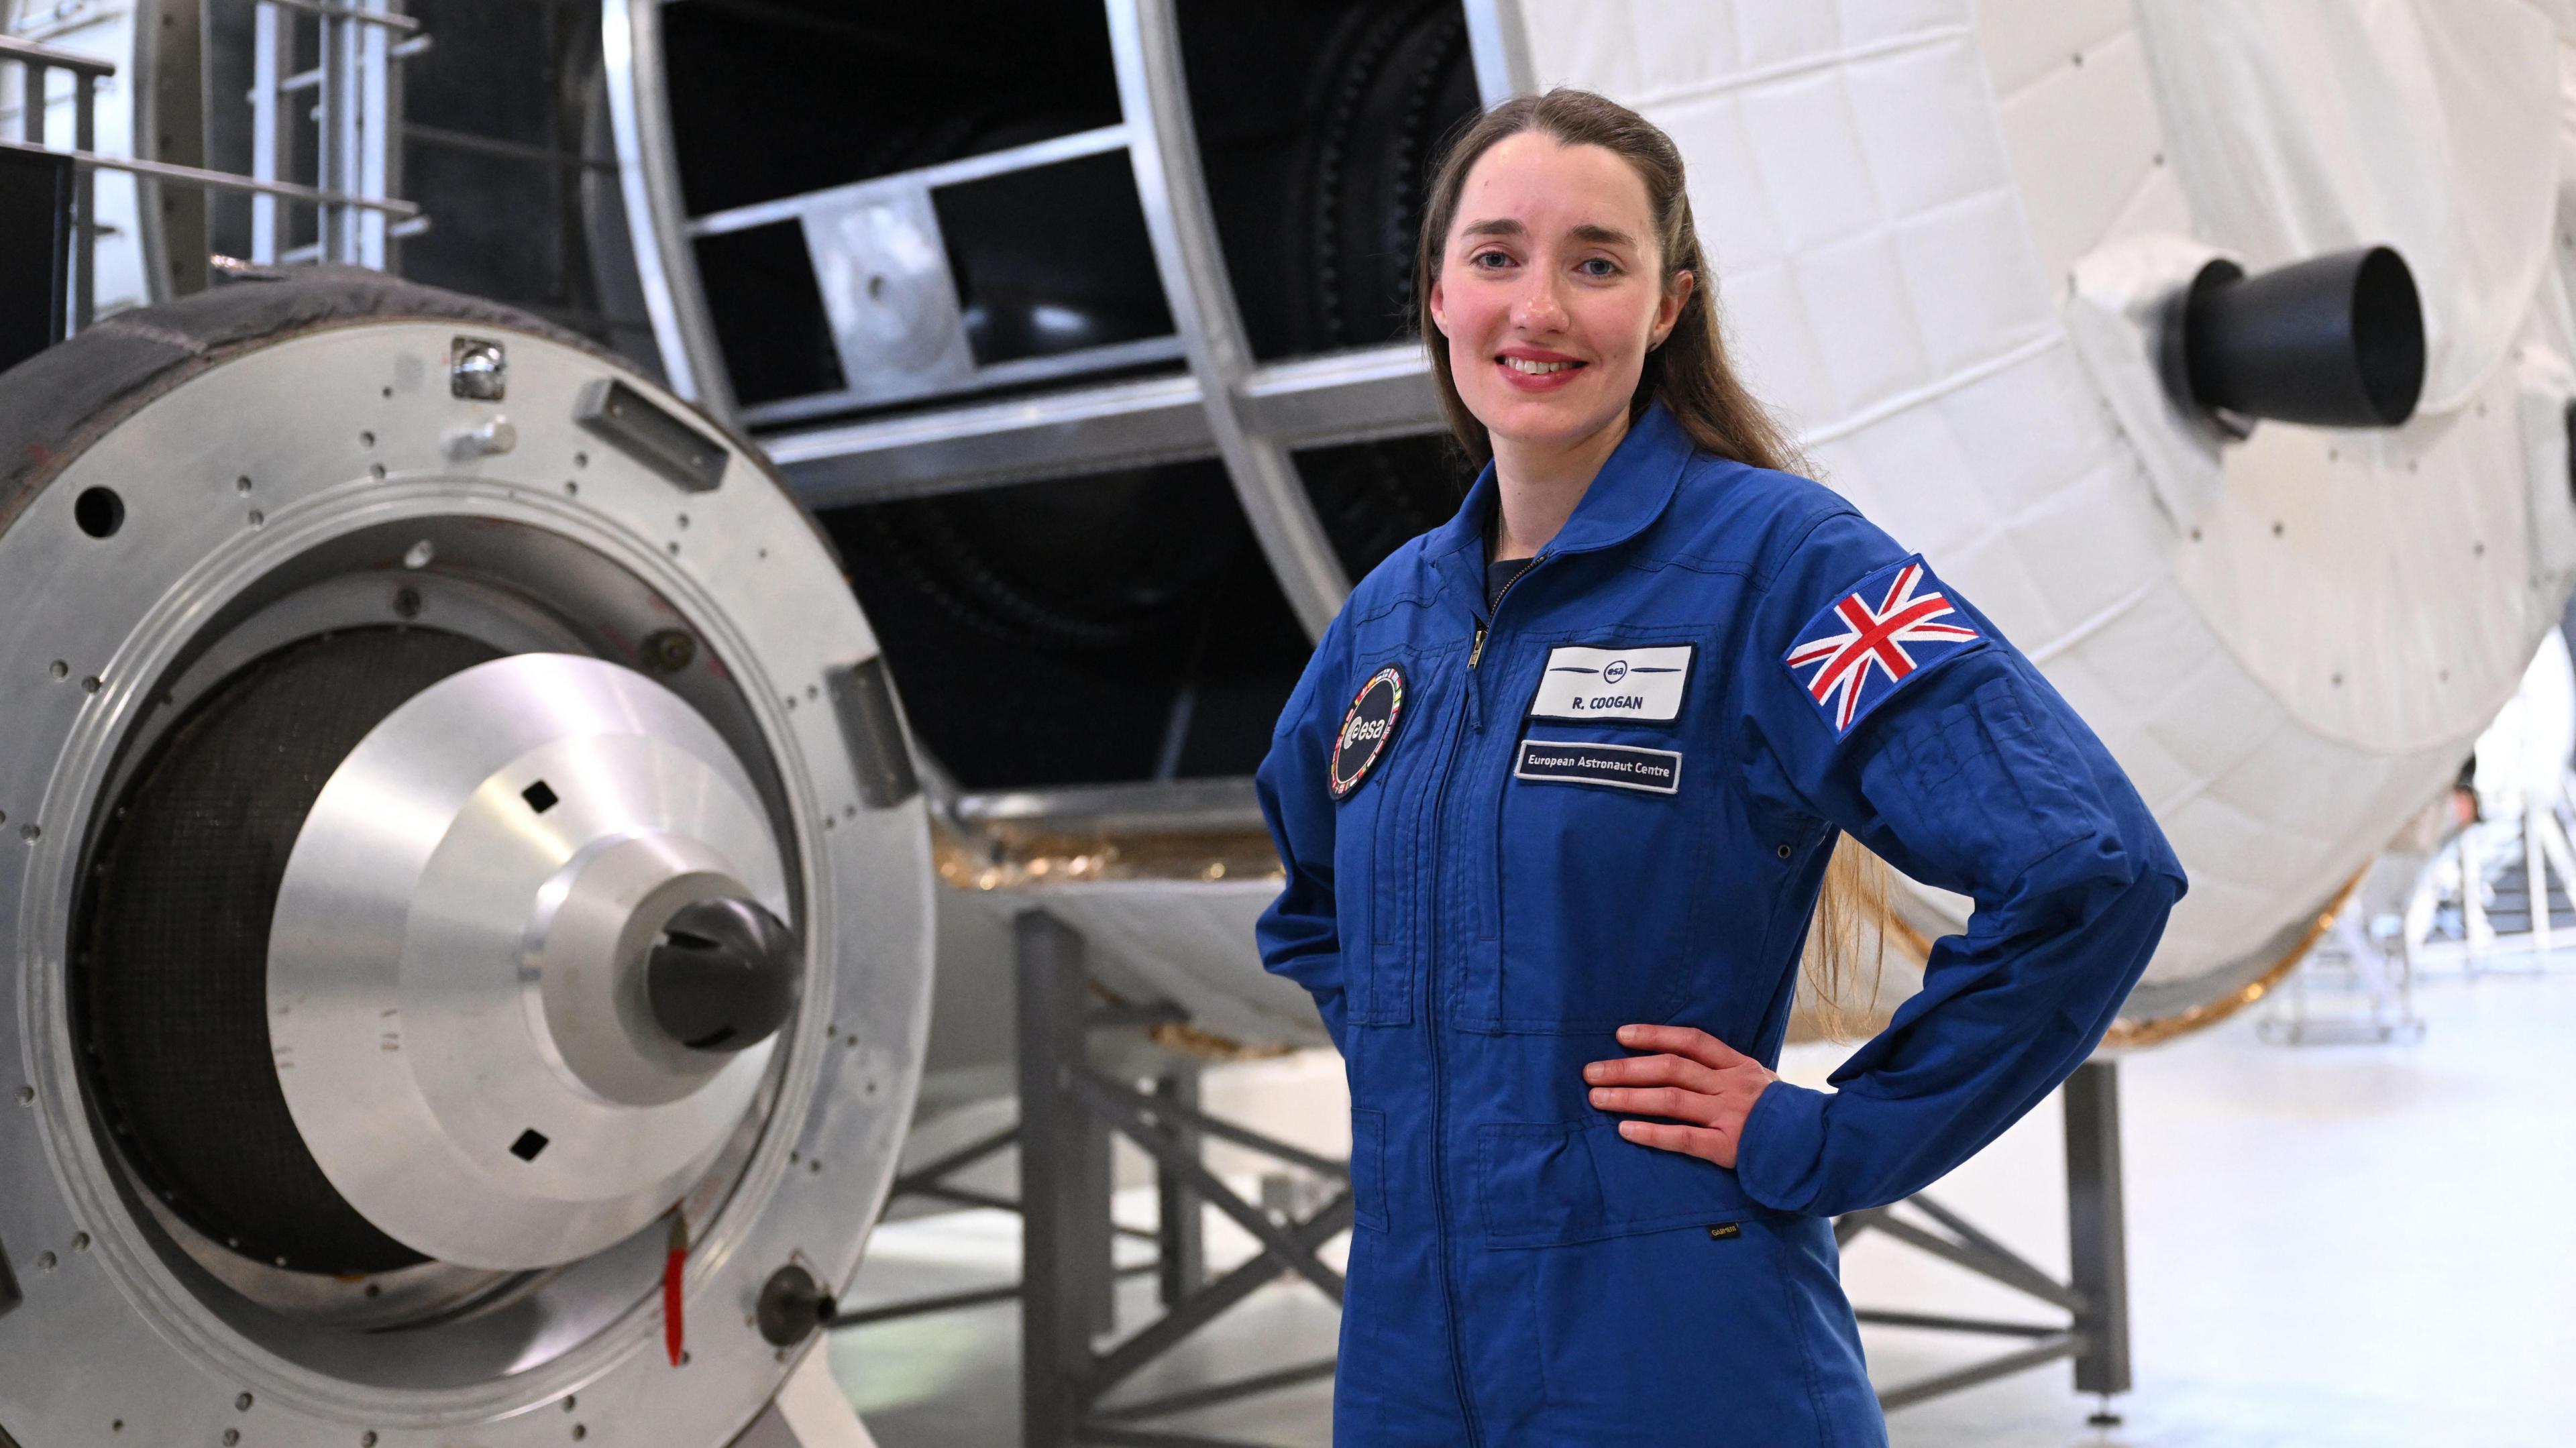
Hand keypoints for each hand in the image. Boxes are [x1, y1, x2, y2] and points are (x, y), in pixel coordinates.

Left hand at [1584, 1023, 1778, 1167]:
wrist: (1824, 1148)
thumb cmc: (1786, 1117)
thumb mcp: (1762, 1083)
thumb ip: (1728, 1074)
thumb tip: (1684, 1064)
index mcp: (1739, 1066)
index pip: (1691, 1041)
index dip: (1654, 1035)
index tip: (1621, 1035)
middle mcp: (1732, 1085)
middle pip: (1671, 1068)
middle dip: (1626, 1068)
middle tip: (1591, 1071)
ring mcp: (1731, 1115)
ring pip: (1671, 1099)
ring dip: (1629, 1096)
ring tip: (1596, 1097)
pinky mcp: (1729, 1148)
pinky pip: (1683, 1137)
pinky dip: (1651, 1132)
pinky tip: (1625, 1130)